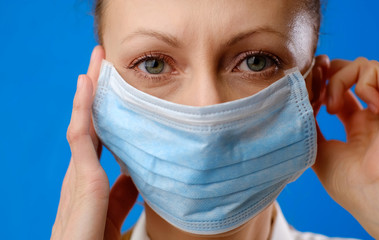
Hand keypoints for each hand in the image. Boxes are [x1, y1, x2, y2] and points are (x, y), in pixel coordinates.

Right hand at [51, 46, 137, 239]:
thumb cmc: (95, 239)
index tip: (118, 89)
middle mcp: (81, 170)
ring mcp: (79, 173)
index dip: (106, 110)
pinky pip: (81, 135)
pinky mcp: (83, 179)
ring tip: (96, 60)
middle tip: (104, 62)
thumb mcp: (115, 210)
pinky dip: (83, 107)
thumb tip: (137, 174)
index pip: (99, 136)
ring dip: (89, 89)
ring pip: (83, 121)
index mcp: (90, 178)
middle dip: (97, 91)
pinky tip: (88, 83)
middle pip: (90, 122)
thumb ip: (124, 191)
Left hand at [313, 57, 378, 238]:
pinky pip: (372, 69)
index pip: (337, 89)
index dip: (319, 84)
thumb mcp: (318, 148)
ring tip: (331, 109)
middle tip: (314, 92)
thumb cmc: (349, 181)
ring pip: (357, 65)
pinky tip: (363, 108)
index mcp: (357, 123)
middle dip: (325, 74)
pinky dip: (358, 83)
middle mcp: (375, 109)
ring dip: (337, 82)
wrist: (374, 192)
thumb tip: (299, 98)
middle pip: (347, 71)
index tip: (304, 86)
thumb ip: (309, 123)